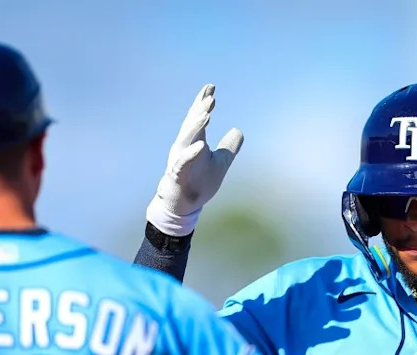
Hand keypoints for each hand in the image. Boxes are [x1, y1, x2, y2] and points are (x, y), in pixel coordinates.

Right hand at [146, 84, 243, 236]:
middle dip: (200, 109)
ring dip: (196, 126)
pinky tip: (201, 146)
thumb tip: (238, 130)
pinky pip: (183, 162)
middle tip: (210, 96)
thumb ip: (229, 147)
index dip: (204, 102)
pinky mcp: (178, 174)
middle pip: (192, 124)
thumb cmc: (199, 182)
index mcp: (194, 141)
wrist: (183, 206)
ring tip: (207, 114)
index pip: (199, 118)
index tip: (211, 87)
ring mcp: (180, 160)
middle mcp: (185, 147)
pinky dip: (191, 153)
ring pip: (187, 138)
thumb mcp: (220, 163)